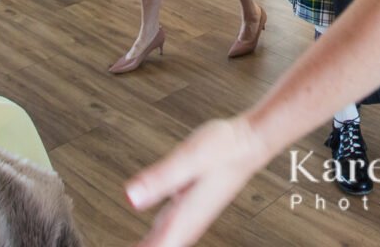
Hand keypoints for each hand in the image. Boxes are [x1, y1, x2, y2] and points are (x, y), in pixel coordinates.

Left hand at [127, 116, 270, 246]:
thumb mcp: (188, 158)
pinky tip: (150, 238)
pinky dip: (155, 240)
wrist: (249, 142)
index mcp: (184, 217)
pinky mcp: (191, 207)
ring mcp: (190, 216)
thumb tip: (129, 197)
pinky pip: (167, 233)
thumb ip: (159, 178)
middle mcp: (188, 222)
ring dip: (149, 246)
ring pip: (164, 243)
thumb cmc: (225, 148)